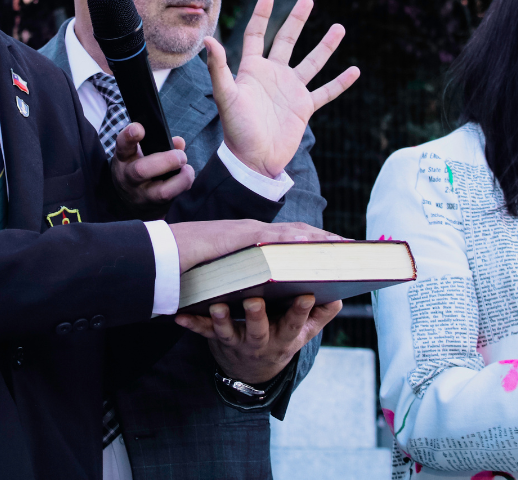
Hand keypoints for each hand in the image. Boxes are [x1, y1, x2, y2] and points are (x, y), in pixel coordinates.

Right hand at [110, 123, 194, 206]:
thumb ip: (159, 144)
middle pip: (141, 171)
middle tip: (181, 156)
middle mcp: (128, 178)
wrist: (129, 202)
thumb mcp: (141, 153)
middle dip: (166, 161)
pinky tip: (186, 179)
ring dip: (181, 179)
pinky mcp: (154, 209)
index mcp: (124, 159)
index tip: (139, 128)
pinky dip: (183, 186)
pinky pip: (172, 200)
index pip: (123, 145)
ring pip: (162, 192)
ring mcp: (141, 196)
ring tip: (188, 170)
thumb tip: (179, 142)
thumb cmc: (138, 169)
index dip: (130, 136)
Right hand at [168, 219, 345, 273]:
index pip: (290, 238)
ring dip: (319, 238)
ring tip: (343, 245)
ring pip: (291, 232)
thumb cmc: (191, 264)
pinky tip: (312, 244)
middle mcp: (253, 232)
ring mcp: (247, 232)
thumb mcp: (227, 272)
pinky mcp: (239, 235)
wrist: (162, 255)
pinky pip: (272, 238)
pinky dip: (294, 239)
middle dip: (326, 239)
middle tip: (354, 246)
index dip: (315, 241)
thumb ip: (247, 273)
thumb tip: (263, 286)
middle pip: (298, 232)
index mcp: (252, 240)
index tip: (339, 247)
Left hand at [175, 295, 342, 383]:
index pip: (295, 323)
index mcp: (285, 337)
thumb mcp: (303, 333)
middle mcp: (261, 342)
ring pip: (228, 332)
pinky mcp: (216, 341)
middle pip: (259, 330)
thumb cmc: (281, 337)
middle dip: (257, 317)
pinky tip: (178, 315)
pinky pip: (202, 333)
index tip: (306, 294)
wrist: (252, 370)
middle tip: (255, 300)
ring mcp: (237, 342)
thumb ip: (321, 315)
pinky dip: (191, 324)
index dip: (302, 311)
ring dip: (221, 320)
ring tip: (216, 305)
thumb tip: (339, 294)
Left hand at [204, 0, 359, 178]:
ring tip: (339, 27)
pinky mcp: (304, 107)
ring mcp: (290, 90)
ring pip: (312, 62)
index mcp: (252, 70)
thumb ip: (218, 69)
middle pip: (286, 41)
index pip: (256, 35)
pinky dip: (340, 82)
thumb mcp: (225, 96)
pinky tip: (355, 71)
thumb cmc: (236, 130)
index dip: (261, 16)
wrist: (254, 160)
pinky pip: (326, 92)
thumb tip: (207, 41)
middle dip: (296, 20)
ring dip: (325, 46)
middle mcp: (273, 75)